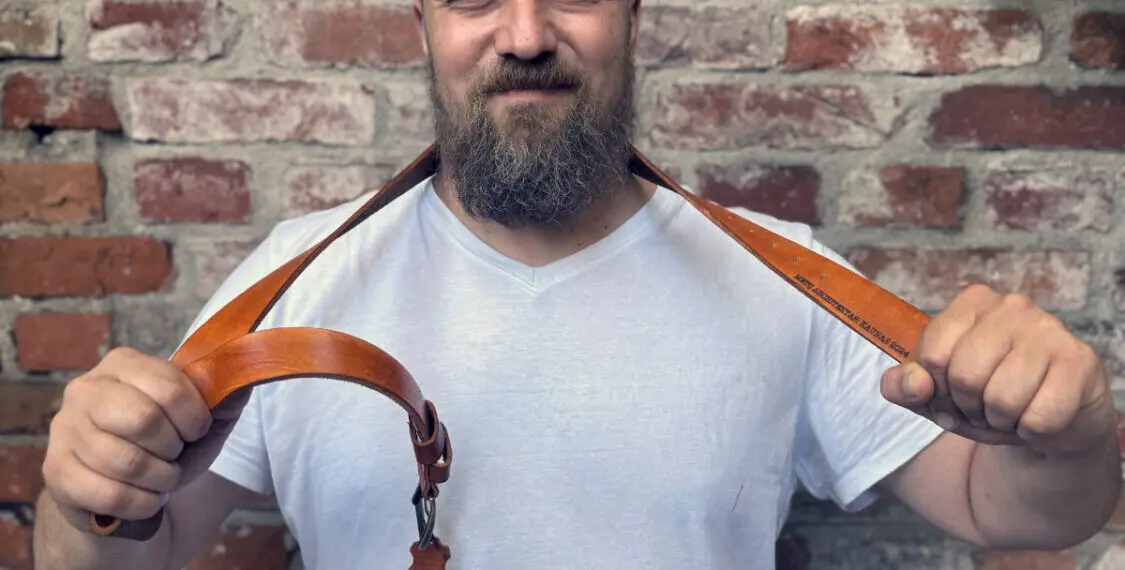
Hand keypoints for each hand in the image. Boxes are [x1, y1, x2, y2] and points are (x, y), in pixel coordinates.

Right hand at [42, 347, 248, 532]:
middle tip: (174, 453)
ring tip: (163, 477)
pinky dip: (143, 503)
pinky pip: (110, 494)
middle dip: (173, 447)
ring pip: (127, 462)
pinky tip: (147, 498)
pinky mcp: (56, 470)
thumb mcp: (198, 419)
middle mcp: (85, 389)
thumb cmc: (163, 446)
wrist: (120, 489)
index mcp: (122, 364)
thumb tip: (247, 372)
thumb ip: (223, 396)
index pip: (168, 386)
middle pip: (143, 420)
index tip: (197, 431)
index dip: (194, 417)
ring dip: (161, 478)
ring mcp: (65, 429)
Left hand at [880, 284, 1116, 455]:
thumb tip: (915, 383)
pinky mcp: (1079, 362)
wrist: (1052, 421)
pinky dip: (1031, 431)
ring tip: (1011, 411)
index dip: (935, 388)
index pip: (932, 355)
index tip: (950, 392)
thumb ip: (903, 387)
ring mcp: (1050, 330)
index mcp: (973, 303)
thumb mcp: (935, 394)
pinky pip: (1039, 418)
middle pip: (965, 376)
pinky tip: (1037, 416)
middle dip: (969, 407)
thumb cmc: (987, 398)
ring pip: (1003, 399)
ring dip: (1001, 421)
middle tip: (983, 407)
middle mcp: (1012, 307)